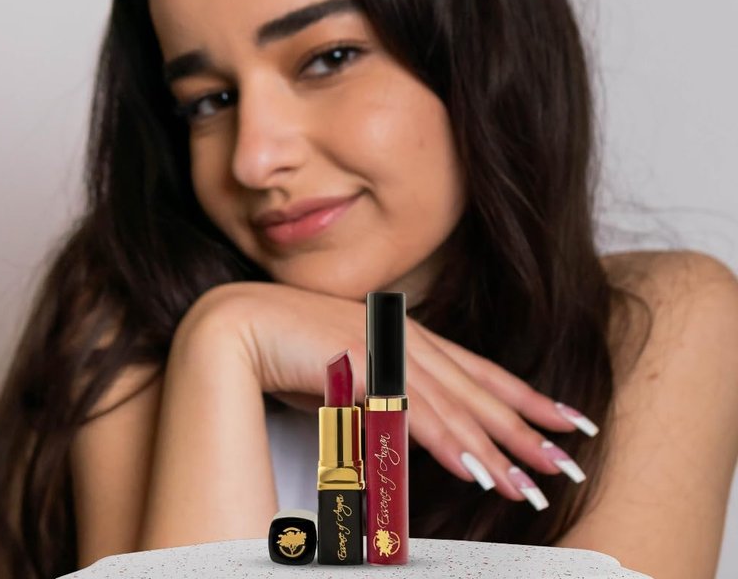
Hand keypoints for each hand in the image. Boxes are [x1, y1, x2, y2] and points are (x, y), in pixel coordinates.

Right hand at [181, 281, 595, 503]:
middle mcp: (407, 338)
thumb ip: (389, 397)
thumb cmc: (293, 350)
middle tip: (568, 465)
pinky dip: (446, 442)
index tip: (566, 420)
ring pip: (453, 407)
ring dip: (493, 449)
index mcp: (410, 338)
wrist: (242, 322)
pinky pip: (412, 411)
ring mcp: (386, 347)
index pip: (482, 371)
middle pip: (478, 393)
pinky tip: (474, 470)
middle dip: (526, 432)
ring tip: (530, 487)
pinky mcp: (363, 362)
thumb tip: (414, 431)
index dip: (527, 397)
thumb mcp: (353, 375)